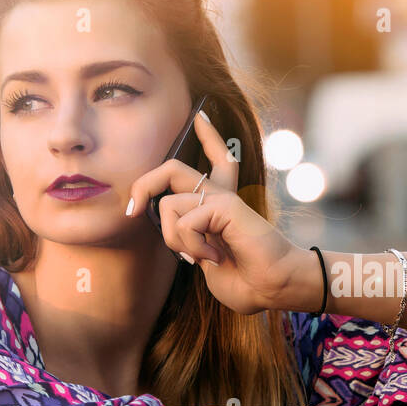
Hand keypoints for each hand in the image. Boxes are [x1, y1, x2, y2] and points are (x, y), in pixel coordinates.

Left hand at [126, 110, 306, 315]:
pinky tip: (215, 259)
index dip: (209, 137)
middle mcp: (221, 196)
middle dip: (144, 184)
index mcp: (220, 206)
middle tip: (132, 212)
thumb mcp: (203, 260)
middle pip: (173, 167)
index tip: (199, 117)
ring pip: (168, 202)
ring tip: (197, 258)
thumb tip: (169, 228)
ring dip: (173, 239)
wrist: (273, 289)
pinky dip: (191, 246)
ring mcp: (223, 198)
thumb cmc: (246, 282)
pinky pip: (184, 221)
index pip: (216, 160)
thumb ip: (188, 240)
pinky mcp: (226, 204)